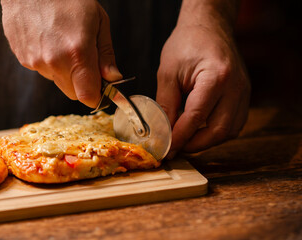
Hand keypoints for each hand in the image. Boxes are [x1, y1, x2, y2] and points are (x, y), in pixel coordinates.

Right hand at [1, 0, 121, 107]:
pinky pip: (42, 69)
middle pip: (73, 92)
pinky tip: (48, 39)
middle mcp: (54, 62)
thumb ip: (106, 54)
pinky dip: (48, 61)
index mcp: (77, 53)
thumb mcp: (98, 21)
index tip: (101, 88)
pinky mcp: (22, 57)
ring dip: (64, 70)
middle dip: (82, 83)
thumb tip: (112, 78)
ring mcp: (35, 61)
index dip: (96, 96)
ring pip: (57, 80)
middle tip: (84, 59)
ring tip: (63, 42)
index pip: (87, 97)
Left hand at [157, 21, 249, 152]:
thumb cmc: (187, 44)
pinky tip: (200, 130)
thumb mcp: (168, 73)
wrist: (208, 27)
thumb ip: (166, 105)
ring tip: (186, 140)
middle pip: (218, 131)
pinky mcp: (244, 95)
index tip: (166, 149)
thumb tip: (163, 132)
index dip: (179, 137)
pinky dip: (217, 132)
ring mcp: (244, 92)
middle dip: (195, 145)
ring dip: (207, 141)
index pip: (196, 118)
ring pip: (229, 131)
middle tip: (175, 148)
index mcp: (216, 77)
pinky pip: (234, 123)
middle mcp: (236, 87)